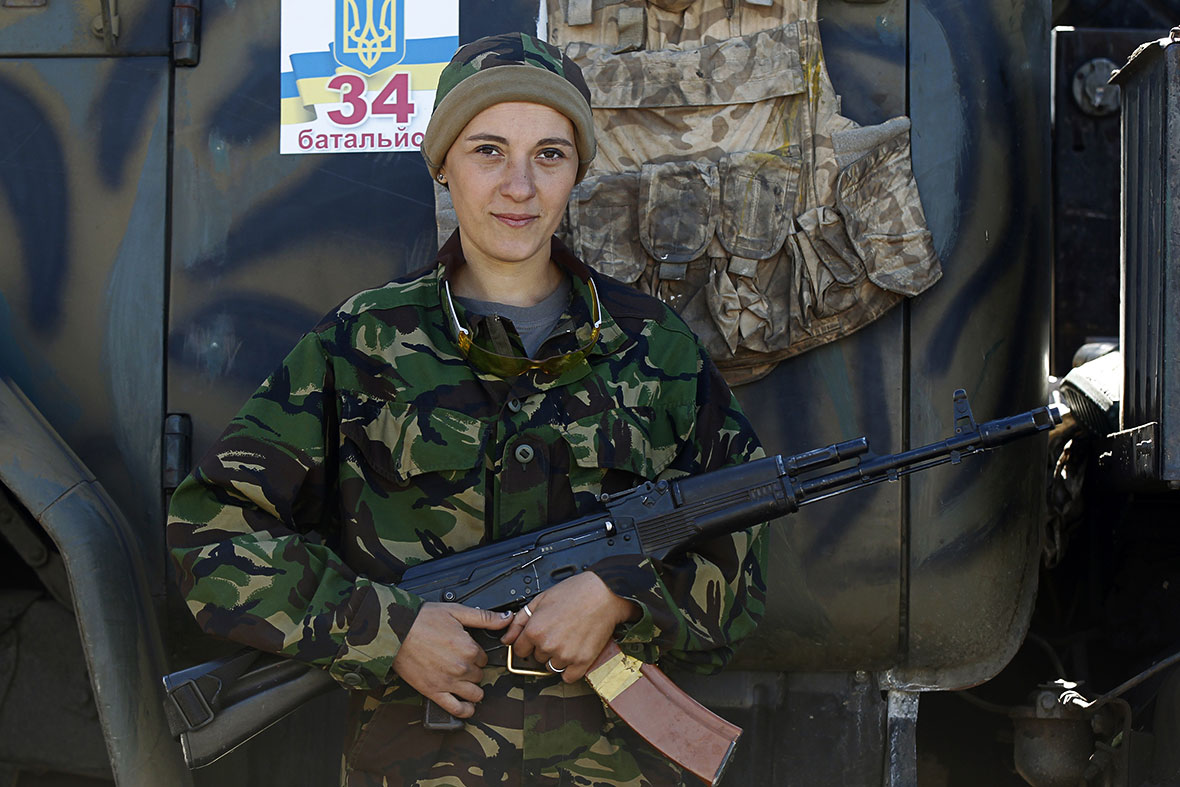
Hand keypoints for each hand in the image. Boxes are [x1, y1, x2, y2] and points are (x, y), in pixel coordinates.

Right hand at [392, 602, 511, 718]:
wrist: (395, 631)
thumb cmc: (422, 620)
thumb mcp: (456, 611)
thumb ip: (484, 617)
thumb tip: (507, 618)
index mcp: (468, 648)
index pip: (484, 657)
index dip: (476, 653)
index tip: (467, 650)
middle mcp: (461, 668)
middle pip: (479, 674)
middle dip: (473, 669)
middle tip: (460, 661)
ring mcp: (448, 682)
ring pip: (475, 693)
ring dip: (473, 689)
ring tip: (465, 681)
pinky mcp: (434, 692)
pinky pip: (456, 709)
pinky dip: (465, 710)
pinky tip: (467, 706)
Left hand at [501, 572, 638, 683]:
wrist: (604, 594)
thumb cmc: (575, 592)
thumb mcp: (540, 600)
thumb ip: (519, 621)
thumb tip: (507, 638)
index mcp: (535, 630)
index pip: (519, 650)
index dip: (528, 642)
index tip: (537, 637)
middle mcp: (548, 646)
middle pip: (537, 658)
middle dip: (544, 648)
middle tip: (558, 632)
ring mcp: (565, 656)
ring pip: (552, 667)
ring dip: (557, 658)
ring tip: (568, 639)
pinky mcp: (582, 662)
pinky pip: (568, 677)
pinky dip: (571, 669)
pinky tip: (575, 653)